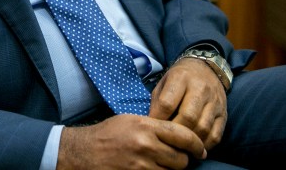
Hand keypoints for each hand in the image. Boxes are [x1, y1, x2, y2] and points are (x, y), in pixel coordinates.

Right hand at [57, 114, 205, 169]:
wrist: (85, 152)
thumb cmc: (108, 134)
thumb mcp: (132, 120)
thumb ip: (156, 126)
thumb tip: (179, 135)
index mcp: (146, 126)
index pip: (183, 135)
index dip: (197, 144)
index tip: (200, 149)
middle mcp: (146, 146)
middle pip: (181, 159)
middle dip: (183, 160)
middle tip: (179, 158)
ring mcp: (141, 166)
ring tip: (163, 163)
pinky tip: (154, 169)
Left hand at [149, 58, 227, 149]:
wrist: (206, 69)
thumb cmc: (179, 80)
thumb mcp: (164, 83)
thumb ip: (157, 103)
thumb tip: (154, 127)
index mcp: (181, 77)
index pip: (167, 104)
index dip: (158, 119)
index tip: (153, 127)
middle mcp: (200, 88)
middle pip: (188, 117)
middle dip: (175, 132)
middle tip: (167, 139)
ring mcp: (215, 102)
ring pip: (203, 128)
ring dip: (189, 141)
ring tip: (179, 145)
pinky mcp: (224, 114)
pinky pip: (215, 135)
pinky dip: (204, 145)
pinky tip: (193, 146)